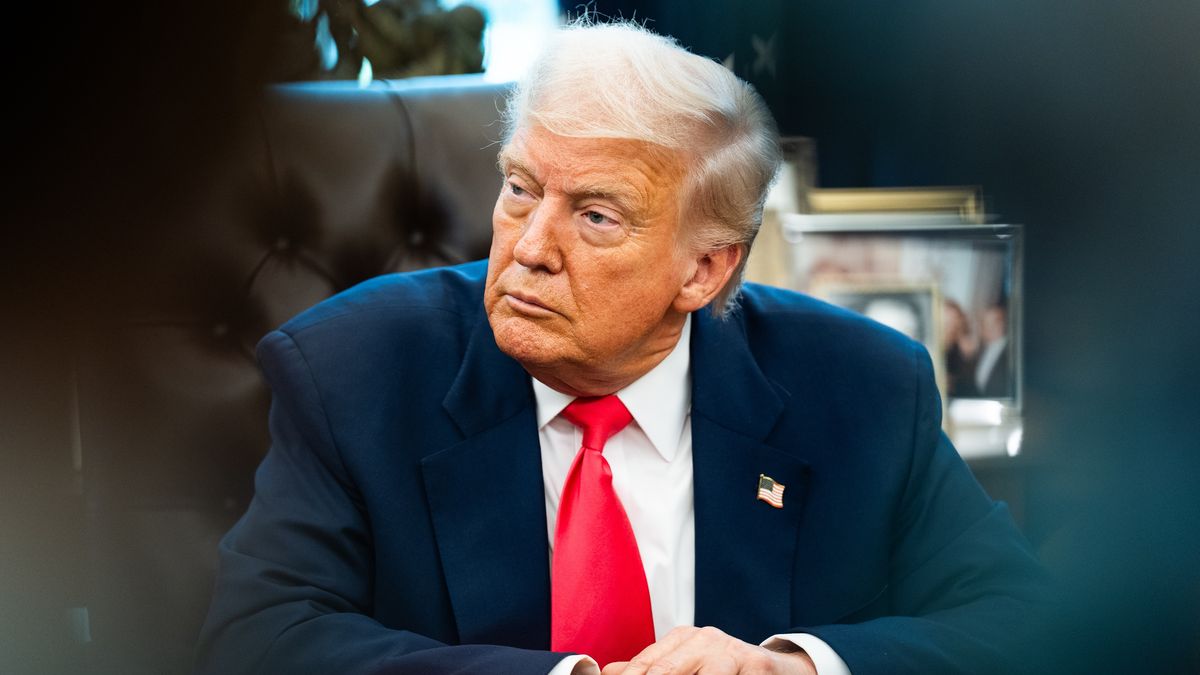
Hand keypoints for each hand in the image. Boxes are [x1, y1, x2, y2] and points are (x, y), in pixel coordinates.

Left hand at [600, 626, 816, 674]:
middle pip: (667, 670)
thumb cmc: (725, 668)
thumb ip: (651, 667)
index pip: (646, 663)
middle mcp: (704, 640)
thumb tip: (610, 672)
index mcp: (683, 638)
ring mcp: (730, 652)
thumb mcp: (687, 662)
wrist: (778, 668)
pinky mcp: (756, 665)